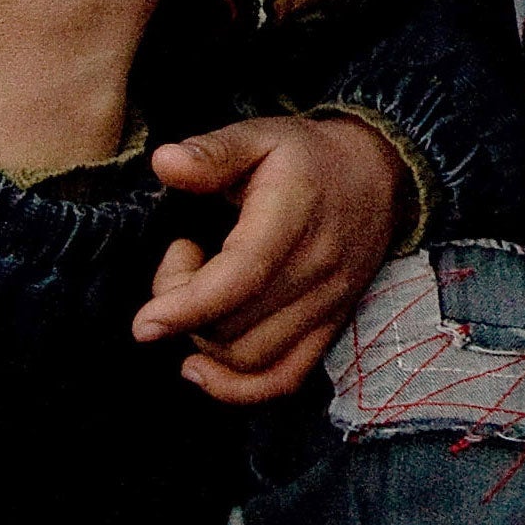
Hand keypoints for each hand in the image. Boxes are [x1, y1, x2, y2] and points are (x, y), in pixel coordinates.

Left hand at [133, 116, 411, 404]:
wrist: (380, 176)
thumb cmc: (307, 157)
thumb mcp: (260, 137)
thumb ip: (213, 152)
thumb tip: (164, 163)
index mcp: (294, 216)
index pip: (243, 275)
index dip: (188, 304)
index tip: (145, 322)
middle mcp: (317, 269)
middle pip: (236, 324)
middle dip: (183, 308)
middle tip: (180, 261)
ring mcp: (328, 304)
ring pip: (251, 357)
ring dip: (204, 341)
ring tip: (199, 295)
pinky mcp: (331, 326)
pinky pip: (284, 379)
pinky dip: (237, 388)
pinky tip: (202, 367)